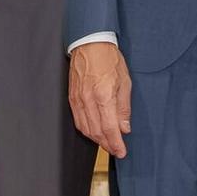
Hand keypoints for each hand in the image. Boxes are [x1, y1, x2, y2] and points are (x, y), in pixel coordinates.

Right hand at [68, 41, 131, 158]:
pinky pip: (78, 120)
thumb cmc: (109, 59)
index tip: (122, 152)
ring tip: (107, 143)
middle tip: (117, 150)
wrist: (90, 43)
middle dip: (107, 145)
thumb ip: (124, 107)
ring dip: (97, 140)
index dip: (116, 143)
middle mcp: (88, 100)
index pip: (109, 128)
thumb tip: (124, 127)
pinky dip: (86, 130)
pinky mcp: (72, 98)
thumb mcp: (125, 81)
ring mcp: (78, 99)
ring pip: (86, 129)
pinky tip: (94, 132)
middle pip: (96, 132)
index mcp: (104, 95)